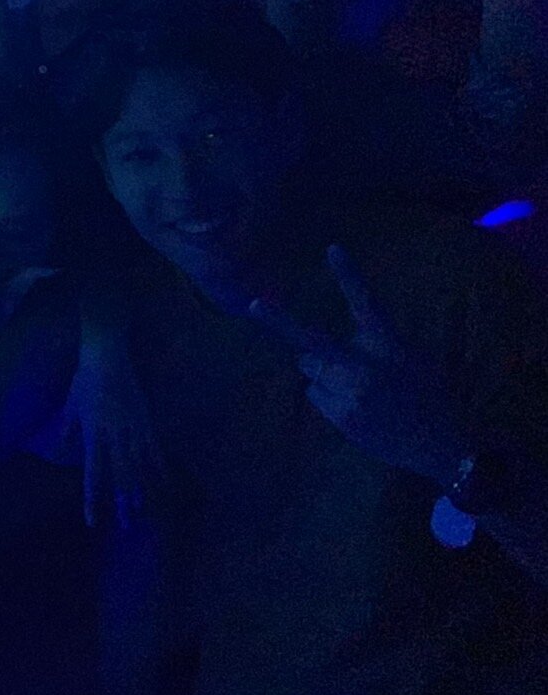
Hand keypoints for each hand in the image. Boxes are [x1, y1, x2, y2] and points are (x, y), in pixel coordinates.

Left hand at [54, 324, 163, 528]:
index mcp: (93, 433)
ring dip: (140, 487)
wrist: (107, 354)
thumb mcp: (70, 406)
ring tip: (142, 509)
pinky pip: (154, 447)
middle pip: (119, 474)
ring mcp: (133, 428)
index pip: (92, 473)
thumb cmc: (84, 378)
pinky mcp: (146, 419)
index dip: (92, 498)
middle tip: (126, 524)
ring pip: (138, 465)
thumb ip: (66, 432)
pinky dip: (159, 465)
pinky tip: (164, 481)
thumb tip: (55, 452)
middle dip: (121, 500)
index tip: (92, 519)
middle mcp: (114, 435)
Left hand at [249, 245, 469, 484]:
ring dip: (322, 371)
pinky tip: (355, 406)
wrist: (440, 446)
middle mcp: (365, 367)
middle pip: (312, 340)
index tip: (332, 248)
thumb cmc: (429, 394)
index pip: (367, 303)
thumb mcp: (413, 357)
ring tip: (355, 385)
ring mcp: (351, 393)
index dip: (349, 276)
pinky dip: (326, 395)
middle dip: (279, 322)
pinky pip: (314, 394)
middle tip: (254, 305)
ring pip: (311, 369)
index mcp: (389, 345)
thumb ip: (376, 342)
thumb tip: (334, 339)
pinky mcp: (342, 417)